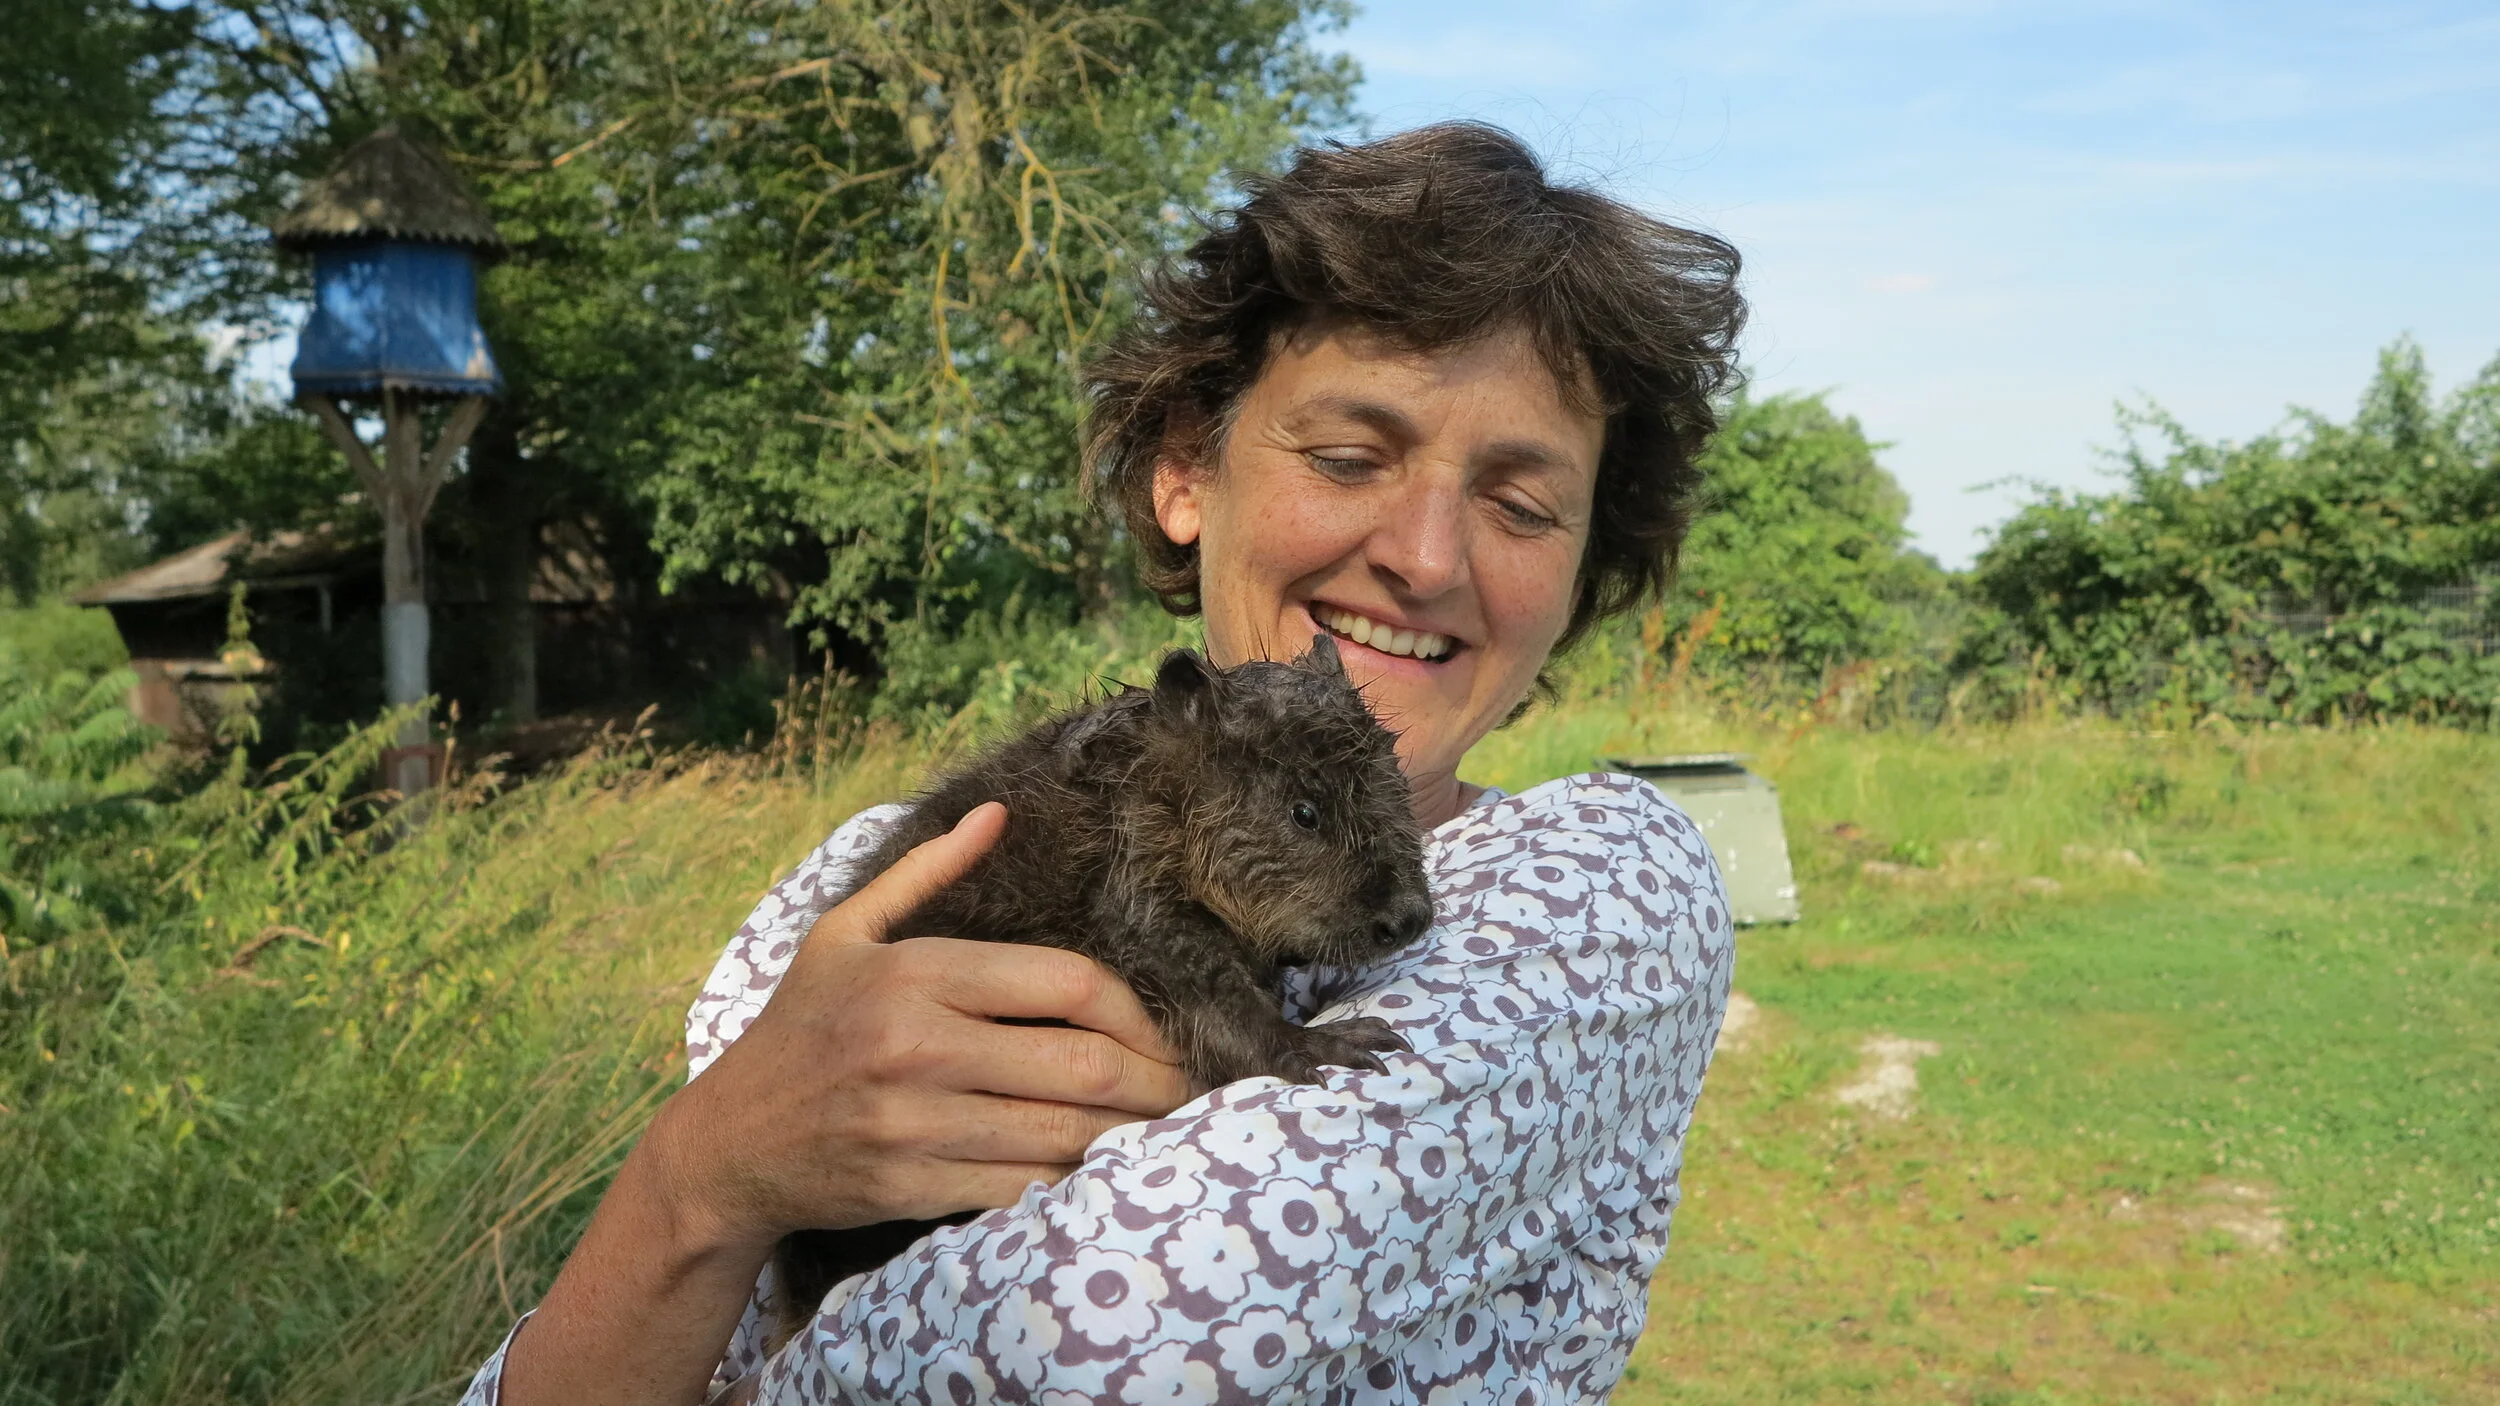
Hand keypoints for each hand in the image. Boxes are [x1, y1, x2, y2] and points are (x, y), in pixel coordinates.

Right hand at [500, 802, 1191, 1405]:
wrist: (727, 1143)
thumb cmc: (800, 1027)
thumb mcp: (845, 934)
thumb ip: (925, 872)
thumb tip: (996, 813)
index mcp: (915, 973)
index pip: (1069, 984)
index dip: (1137, 1011)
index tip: (1162, 1030)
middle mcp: (917, 1045)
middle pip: (1085, 1066)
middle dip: (1157, 1083)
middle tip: (1190, 1089)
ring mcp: (914, 1123)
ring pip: (1064, 1134)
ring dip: (1129, 1137)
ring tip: (1166, 1129)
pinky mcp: (911, 1186)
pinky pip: (1023, 1187)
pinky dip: (1074, 1181)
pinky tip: (1102, 1171)